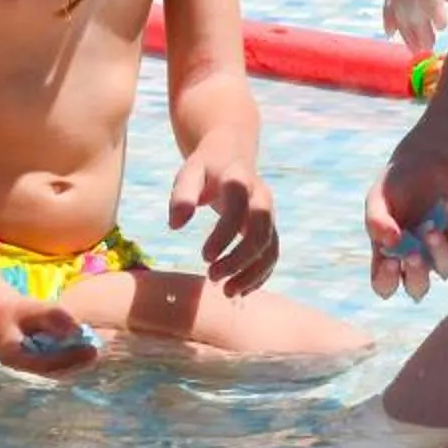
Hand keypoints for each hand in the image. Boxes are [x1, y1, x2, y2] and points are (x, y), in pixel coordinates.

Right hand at [0, 295, 100, 377]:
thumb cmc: (13, 309)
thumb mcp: (30, 307)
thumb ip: (52, 316)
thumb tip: (77, 327)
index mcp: (14, 357)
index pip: (46, 363)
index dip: (70, 358)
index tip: (91, 350)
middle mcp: (23, 367)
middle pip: (55, 371)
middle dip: (78, 362)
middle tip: (98, 352)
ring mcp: (31, 366)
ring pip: (59, 369)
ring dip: (79, 361)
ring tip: (98, 350)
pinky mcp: (39, 362)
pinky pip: (59, 363)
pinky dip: (74, 356)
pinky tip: (88, 347)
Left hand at [168, 148, 280, 294]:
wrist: (230, 156)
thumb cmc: (205, 169)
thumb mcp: (189, 174)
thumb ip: (182, 196)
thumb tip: (175, 225)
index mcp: (239, 180)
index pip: (238, 208)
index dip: (224, 235)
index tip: (203, 256)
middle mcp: (260, 197)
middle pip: (261, 231)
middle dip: (240, 259)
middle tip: (212, 277)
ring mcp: (269, 214)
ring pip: (270, 248)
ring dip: (252, 273)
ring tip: (227, 292)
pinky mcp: (270, 229)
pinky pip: (272, 255)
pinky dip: (259, 275)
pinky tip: (239, 290)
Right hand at [365, 148, 447, 301]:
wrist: (420, 162)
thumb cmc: (393, 186)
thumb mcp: (377, 198)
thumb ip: (376, 221)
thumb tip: (390, 243)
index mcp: (388, 256)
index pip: (384, 285)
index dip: (386, 280)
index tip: (389, 260)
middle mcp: (414, 258)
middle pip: (418, 288)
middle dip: (416, 276)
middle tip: (412, 255)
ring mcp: (438, 248)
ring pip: (445, 267)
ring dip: (438, 251)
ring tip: (429, 228)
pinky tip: (447, 200)